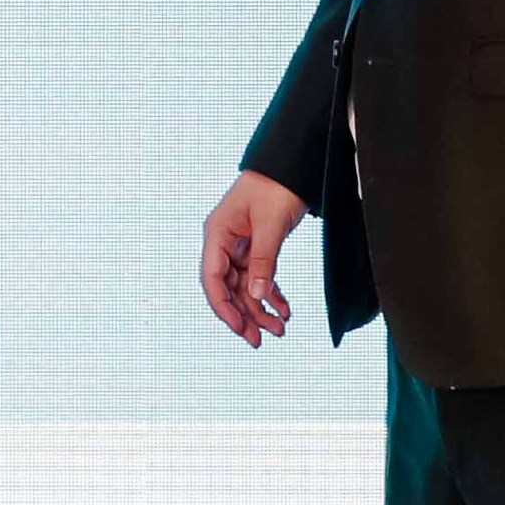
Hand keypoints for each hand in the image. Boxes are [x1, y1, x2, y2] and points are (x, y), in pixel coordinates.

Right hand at [199, 170, 305, 347]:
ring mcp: (239, 246)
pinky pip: (259, 278)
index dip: (224, 308)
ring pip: (245, 287)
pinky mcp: (256, 247)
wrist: (293, 164)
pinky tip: (285, 310)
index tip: (240, 329)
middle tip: (260, 341)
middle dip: (243, 316)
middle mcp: (223, 242)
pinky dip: (272, 295)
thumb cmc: (277, 186)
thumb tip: (256, 297)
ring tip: (280, 330)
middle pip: (227, 289)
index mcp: (217, 233)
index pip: (212, 279)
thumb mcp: (271, 225)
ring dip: (260, 310)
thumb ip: (264, 261)